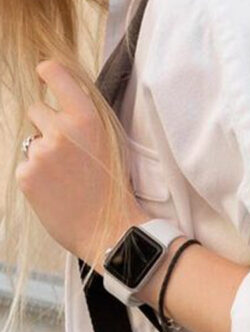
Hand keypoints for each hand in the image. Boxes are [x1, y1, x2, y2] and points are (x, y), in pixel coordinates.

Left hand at [14, 59, 147, 268]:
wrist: (112, 232)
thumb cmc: (116, 191)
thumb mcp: (113, 145)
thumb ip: (88, 119)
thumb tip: (65, 98)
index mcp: (87, 118)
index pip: (54, 73)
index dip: (48, 73)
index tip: (45, 76)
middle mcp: (61, 130)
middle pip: (37, 109)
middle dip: (47, 126)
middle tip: (70, 155)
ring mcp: (40, 152)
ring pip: (31, 140)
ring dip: (43, 154)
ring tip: (67, 180)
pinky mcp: (26, 174)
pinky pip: (25, 166)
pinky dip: (37, 178)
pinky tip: (57, 193)